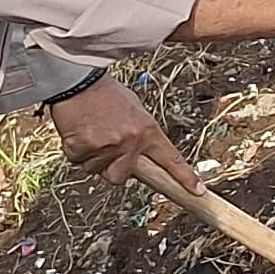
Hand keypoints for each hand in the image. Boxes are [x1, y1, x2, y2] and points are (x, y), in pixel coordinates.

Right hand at [49, 77, 196, 194]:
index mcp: (147, 130)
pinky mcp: (84, 149)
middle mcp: (130, 141)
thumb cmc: (105, 94)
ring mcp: (108, 146)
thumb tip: (141, 155)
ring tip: (92, 132)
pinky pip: (81, 163)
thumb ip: (141, 135)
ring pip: (99, 170)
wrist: (77, 82)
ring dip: (94, 158)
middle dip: (114, 166)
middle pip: (123, 175)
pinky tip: (79, 132)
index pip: (170, 159)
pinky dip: (78, 152)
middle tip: (106, 144)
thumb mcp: (135, 109)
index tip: (197, 191)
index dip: (184, 177)